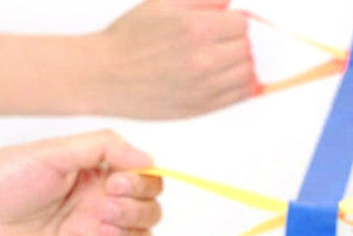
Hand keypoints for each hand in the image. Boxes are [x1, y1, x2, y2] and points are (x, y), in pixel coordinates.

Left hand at [0, 130, 162, 235]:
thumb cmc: (0, 178)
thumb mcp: (53, 151)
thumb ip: (103, 147)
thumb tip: (148, 159)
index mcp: (95, 175)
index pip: (145, 179)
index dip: (142, 182)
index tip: (113, 181)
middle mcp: (98, 205)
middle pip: (149, 209)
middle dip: (136, 207)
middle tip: (102, 207)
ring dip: (132, 229)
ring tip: (98, 227)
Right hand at [92, 0, 256, 118]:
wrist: (105, 76)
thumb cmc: (129, 39)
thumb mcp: (163, 3)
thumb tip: (230, 3)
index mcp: (197, 28)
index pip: (242, 23)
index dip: (238, 21)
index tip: (230, 24)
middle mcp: (204, 60)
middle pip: (247, 49)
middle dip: (240, 43)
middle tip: (228, 42)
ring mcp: (203, 87)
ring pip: (246, 75)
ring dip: (243, 66)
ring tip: (230, 61)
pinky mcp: (198, 108)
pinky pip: (234, 98)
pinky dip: (240, 88)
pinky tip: (234, 80)